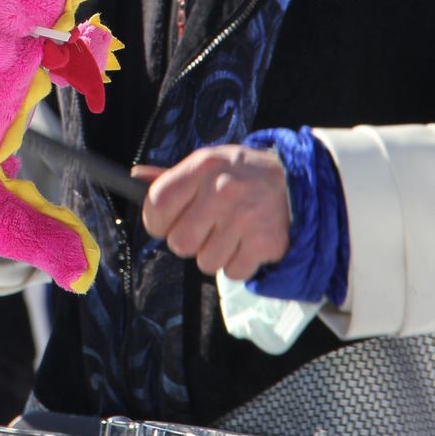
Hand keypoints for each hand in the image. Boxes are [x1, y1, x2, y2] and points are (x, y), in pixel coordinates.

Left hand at [133, 145, 289, 279]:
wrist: (300, 183)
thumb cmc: (244, 174)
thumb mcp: (209, 163)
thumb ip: (172, 176)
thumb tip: (134, 178)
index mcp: (203, 166)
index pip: (157, 204)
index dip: (157, 221)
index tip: (167, 223)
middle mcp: (222, 191)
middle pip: (179, 242)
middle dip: (190, 241)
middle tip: (208, 228)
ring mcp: (245, 218)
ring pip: (205, 262)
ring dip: (216, 254)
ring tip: (232, 233)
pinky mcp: (266, 243)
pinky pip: (233, 272)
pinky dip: (240, 264)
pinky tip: (249, 243)